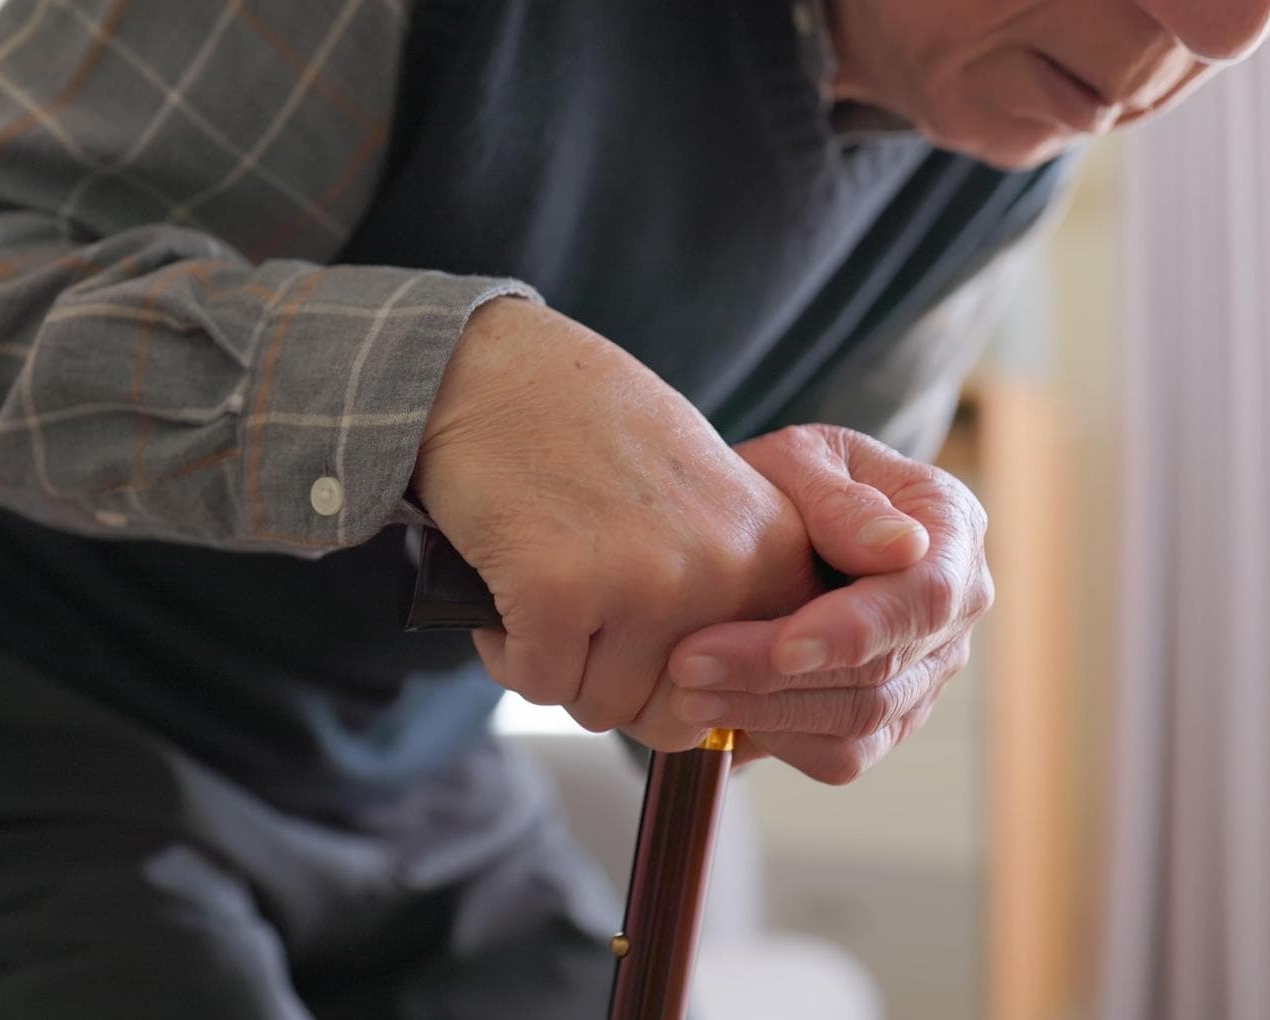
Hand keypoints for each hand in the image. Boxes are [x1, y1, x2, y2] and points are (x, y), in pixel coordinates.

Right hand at [413, 298, 823, 750]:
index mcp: (772, 553)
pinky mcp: (561, 590)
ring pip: (598, 705)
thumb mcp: (702, 505)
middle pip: (669, 715)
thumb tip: (702, 721)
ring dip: (554, 663)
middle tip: (579, 618)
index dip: (682, 690)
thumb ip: (724, 599)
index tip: (641, 651)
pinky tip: (505, 583)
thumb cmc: (590, 437)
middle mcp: (725, 569)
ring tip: (539, 588)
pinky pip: (534, 682)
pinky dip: (506, 649)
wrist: (496, 369)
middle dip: (612, 683)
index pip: (749, 693)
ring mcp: (646, 580)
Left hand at [665, 424, 991, 783]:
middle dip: (776, 676)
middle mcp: (954, 611)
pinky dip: (778, 741)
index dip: (856, 630)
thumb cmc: (792, 478)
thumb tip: (903, 547)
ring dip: (766, 715)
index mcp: (952, 532)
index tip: (784, 647)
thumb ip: (840, 498)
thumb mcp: (804, 458)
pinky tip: (714, 715)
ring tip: (683, 694)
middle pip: (882, 670)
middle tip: (687, 665)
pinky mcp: (886, 717)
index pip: (925, 596)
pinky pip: (842, 753)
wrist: (781, 514)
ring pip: (860, 721)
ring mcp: (925, 671)